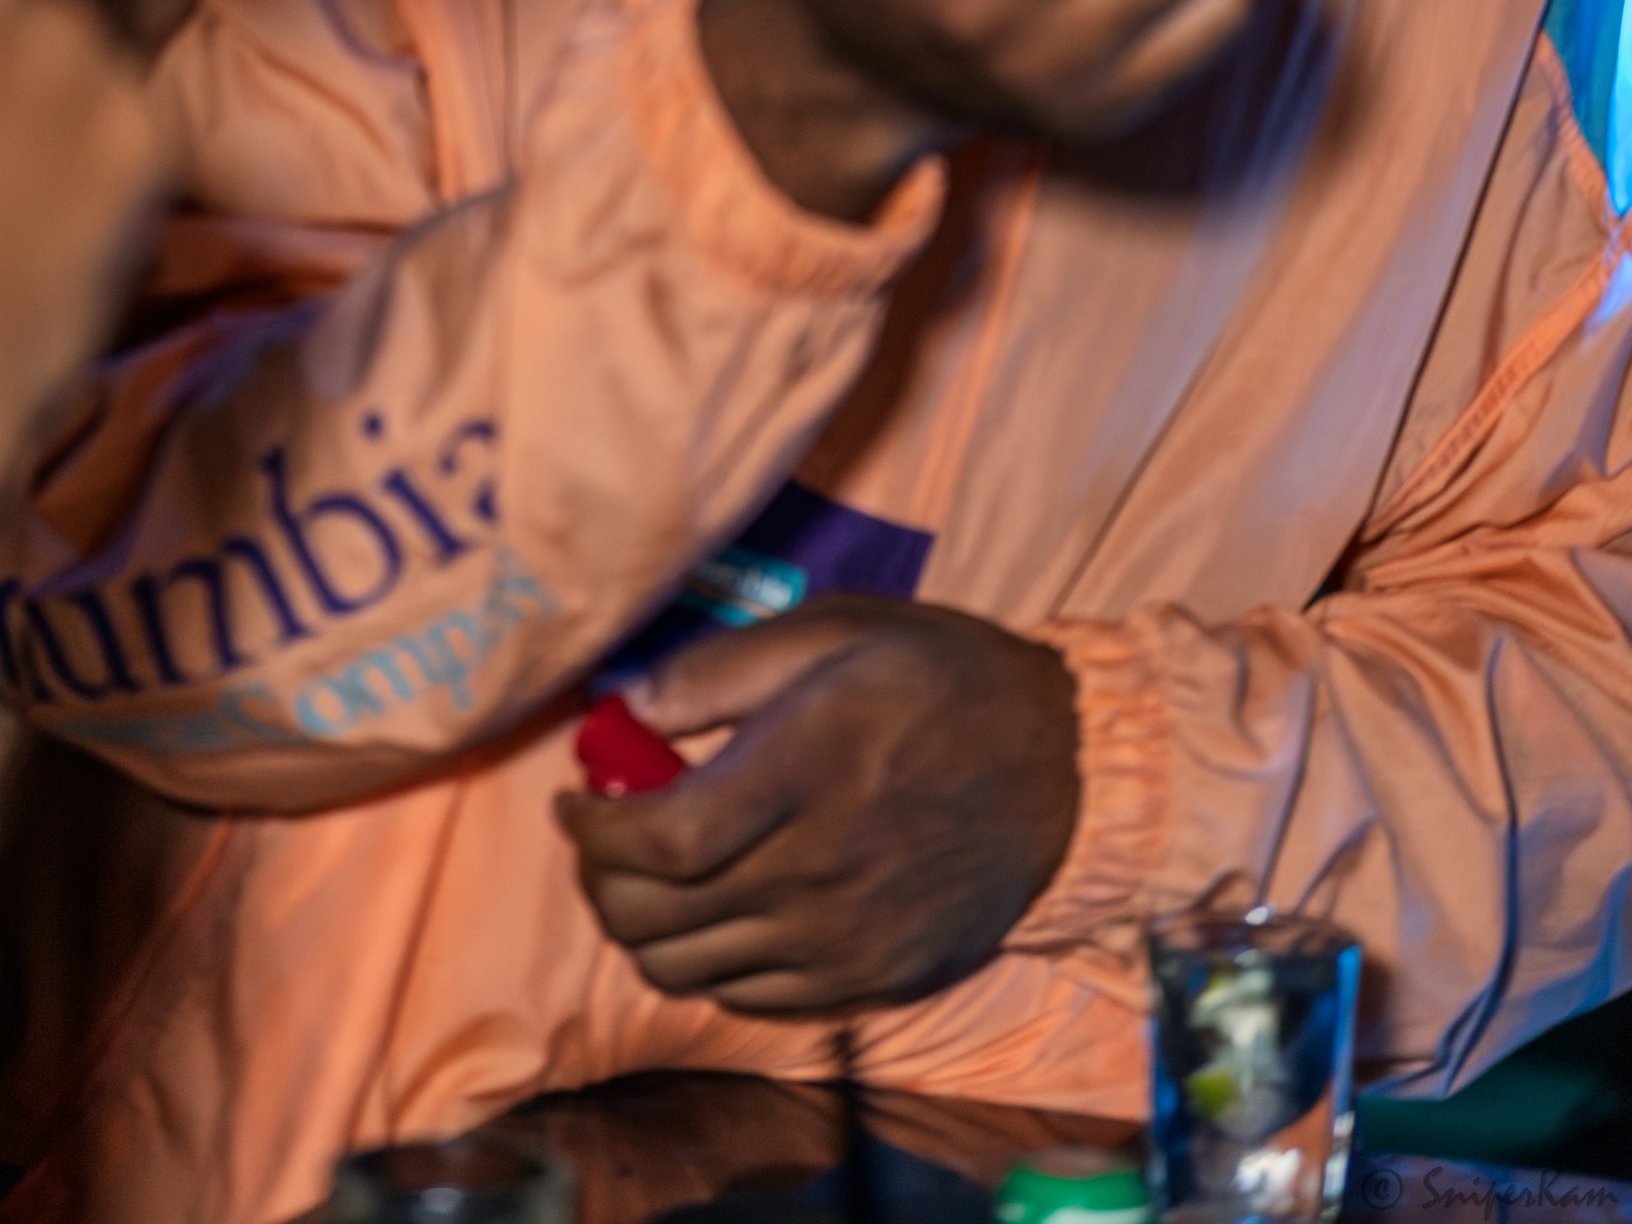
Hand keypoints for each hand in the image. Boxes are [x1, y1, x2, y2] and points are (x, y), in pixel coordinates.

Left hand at [557, 596, 1079, 1019]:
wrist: (1059, 772)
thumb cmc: (939, 681)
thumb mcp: (837, 630)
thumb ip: (724, 668)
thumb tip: (629, 705)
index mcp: (806, 775)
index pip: (660, 842)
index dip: (593, 832)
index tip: (572, 800)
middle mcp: (817, 876)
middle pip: (659, 918)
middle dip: (600, 879)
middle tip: (597, 836)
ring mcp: (843, 944)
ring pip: (689, 971)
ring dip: (642, 927)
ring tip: (643, 874)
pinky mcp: (867, 984)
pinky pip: (747, 1001)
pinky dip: (702, 964)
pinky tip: (709, 910)